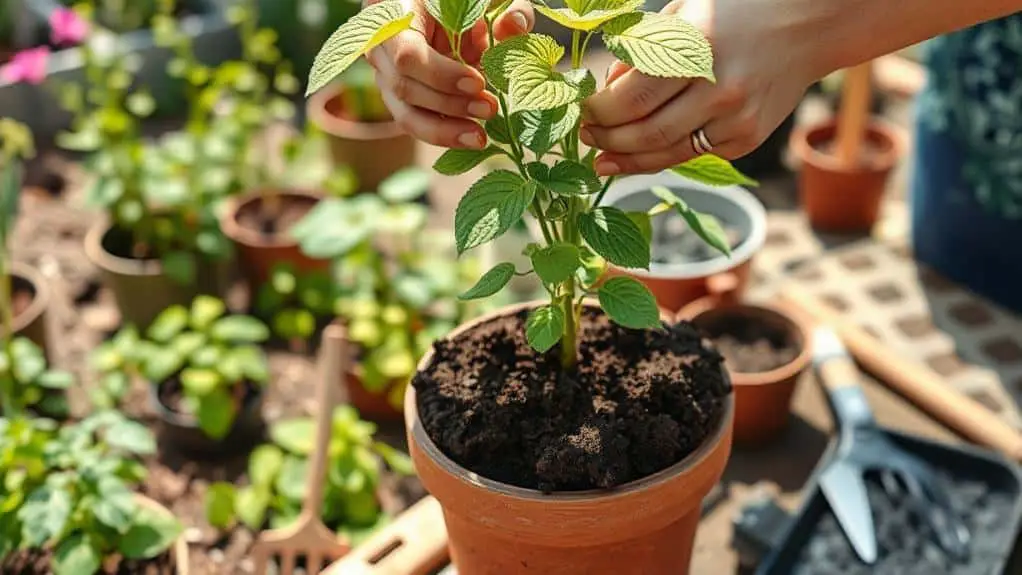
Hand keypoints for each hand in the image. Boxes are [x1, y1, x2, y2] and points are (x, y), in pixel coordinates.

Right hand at [365, 0, 533, 148]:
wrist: (447, 12)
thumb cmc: (465, 1)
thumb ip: (503, 8)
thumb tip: (515, 25)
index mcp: (394, 13)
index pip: (407, 54)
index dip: (441, 75)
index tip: (477, 82)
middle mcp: (380, 47)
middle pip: (404, 87)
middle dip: (449, 104)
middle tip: (490, 108)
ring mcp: (386, 76)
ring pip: (405, 114)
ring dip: (445, 130)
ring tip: (479, 137)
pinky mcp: (400, 98)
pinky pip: (416, 123)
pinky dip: (444, 134)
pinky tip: (471, 138)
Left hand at [580, 0, 821, 175]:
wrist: (806, 26)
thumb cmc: (734, 13)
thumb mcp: (684, 14)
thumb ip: (642, 51)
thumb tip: (607, 91)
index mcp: (697, 49)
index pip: (631, 99)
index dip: (599, 113)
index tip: (582, 113)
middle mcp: (720, 90)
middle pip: (645, 134)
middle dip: (607, 141)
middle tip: (585, 139)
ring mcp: (737, 120)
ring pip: (668, 154)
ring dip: (628, 160)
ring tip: (602, 160)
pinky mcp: (747, 138)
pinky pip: (693, 154)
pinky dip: (663, 155)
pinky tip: (640, 154)